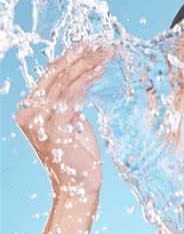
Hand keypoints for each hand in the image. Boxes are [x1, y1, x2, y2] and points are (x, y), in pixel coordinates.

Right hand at [16, 42, 113, 197]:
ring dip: (85, 67)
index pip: (49, 78)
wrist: (80, 187)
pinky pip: (70, 98)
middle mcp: (28, 114)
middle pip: (54, 76)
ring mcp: (38, 121)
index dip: (69, 60)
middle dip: (79, 58)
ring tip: (104, 56)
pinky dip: (85, 83)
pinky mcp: (53, 129)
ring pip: (63, 84)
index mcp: (30, 112)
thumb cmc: (79, 158)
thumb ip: (70, 106)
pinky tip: (98, 72)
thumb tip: (79, 88)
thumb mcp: (72, 125)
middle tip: (100, 46)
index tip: (90, 48)